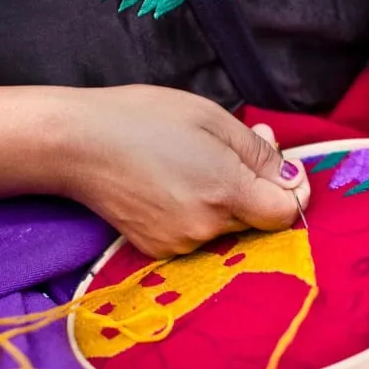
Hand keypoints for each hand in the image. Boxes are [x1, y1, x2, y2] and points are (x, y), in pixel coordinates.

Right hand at [59, 85, 309, 258]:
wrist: (76, 144)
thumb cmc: (143, 118)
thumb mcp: (212, 118)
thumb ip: (259, 153)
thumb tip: (291, 178)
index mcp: (226, 191)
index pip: (285, 213)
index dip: (288, 190)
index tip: (277, 167)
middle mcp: (207, 228)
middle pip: (256, 220)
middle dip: (254, 188)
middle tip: (227, 149)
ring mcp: (180, 243)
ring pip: (225, 228)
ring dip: (223, 200)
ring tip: (192, 162)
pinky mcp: (158, 250)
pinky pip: (196, 235)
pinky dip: (195, 213)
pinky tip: (171, 184)